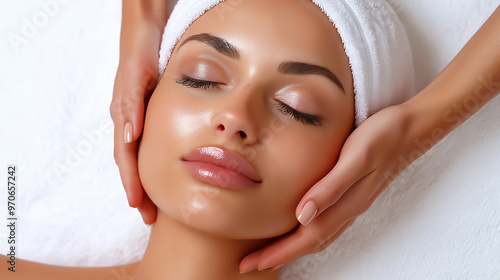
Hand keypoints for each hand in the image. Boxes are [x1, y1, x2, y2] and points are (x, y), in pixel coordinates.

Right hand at [110, 18, 162, 224]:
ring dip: (145, 180)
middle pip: (131, 163)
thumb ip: (132, 104)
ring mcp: (136, 118)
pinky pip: (145, 143)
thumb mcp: (137, 77)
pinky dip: (151, 162)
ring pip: (138, 156)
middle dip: (139, 190)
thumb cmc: (140, 53)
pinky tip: (162, 171)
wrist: (144, 33)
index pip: (126, 157)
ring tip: (155, 203)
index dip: (132, 182)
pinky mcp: (145, 112)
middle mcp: (128, 121)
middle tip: (150, 217)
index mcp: (124, 116)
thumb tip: (130, 136)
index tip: (140, 206)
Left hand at [240, 103, 422, 271]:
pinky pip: (327, 222)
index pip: (307, 237)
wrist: (412, 128)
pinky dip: (309, 232)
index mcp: (346, 203)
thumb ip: (331, 188)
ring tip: (271, 252)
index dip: (281, 252)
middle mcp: (348, 209)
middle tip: (252, 264)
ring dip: (293, 246)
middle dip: (280, 255)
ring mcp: (352, 203)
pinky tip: (300, 225)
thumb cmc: (382, 138)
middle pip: (310, 241)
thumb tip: (302, 216)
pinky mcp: (353, 193)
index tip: (255, 263)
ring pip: (319, 235)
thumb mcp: (356, 158)